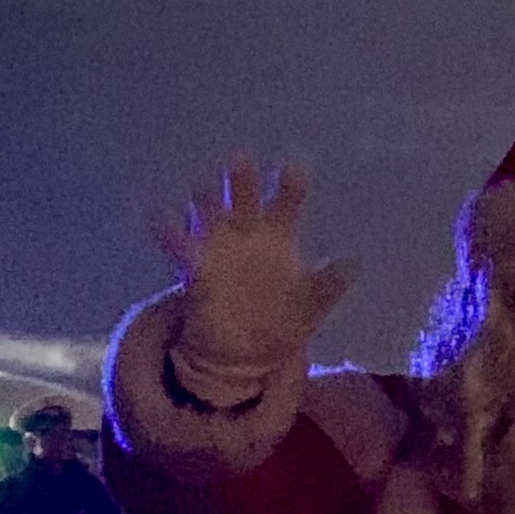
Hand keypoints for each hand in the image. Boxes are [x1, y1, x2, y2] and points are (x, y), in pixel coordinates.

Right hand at [154, 155, 351, 381]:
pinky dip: (169, 232)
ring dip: (205, 200)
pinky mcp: (195, 270)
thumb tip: (353, 264)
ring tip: (202, 185)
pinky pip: (179, 247)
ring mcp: (219, 247)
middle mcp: (247, 233)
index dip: (290, 184)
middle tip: (240, 158)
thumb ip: (328, 285)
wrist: (246, 354)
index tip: (292, 166)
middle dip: (242, 179)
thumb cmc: (281, 320)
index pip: (286, 201)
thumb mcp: (311, 305)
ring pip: (210, 214)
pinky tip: (161, 217)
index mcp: (278, 236)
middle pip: (244, 197)